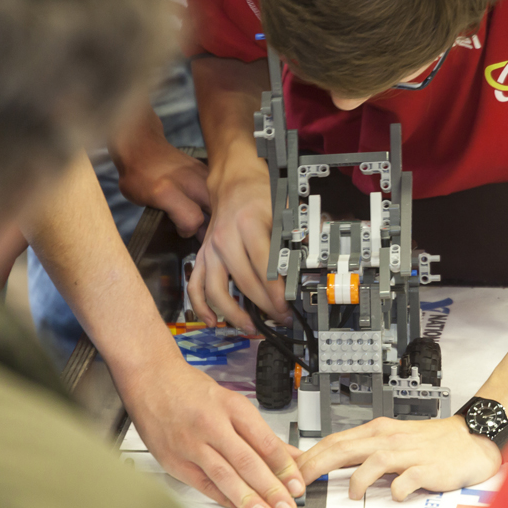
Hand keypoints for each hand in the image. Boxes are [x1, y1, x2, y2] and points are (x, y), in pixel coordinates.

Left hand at [112, 108, 210, 236]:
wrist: (142, 146)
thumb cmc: (137, 176)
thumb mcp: (141, 201)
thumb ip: (165, 217)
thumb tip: (187, 231)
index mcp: (166, 191)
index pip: (192, 221)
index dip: (188, 231)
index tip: (181, 230)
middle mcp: (187, 181)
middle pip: (213, 212)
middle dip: (209, 225)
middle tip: (201, 231)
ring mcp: (200, 173)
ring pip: (220, 200)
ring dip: (214, 212)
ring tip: (205, 218)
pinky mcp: (206, 169)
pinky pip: (216, 190)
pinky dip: (213, 199)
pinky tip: (205, 203)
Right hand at [120, 357, 304, 507]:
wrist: (152, 381)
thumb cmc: (193, 390)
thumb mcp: (232, 402)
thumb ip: (260, 432)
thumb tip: (289, 455)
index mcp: (232, 407)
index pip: (264, 441)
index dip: (284, 466)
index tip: (297, 483)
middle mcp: (212, 425)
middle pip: (246, 461)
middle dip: (270, 487)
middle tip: (286, 506)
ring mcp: (191, 444)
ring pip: (224, 475)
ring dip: (247, 498)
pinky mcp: (175, 460)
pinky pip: (203, 483)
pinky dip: (223, 497)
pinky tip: (238, 507)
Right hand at [190, 157, 288, 332]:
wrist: (233, 179)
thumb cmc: (260, 191)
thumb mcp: (283, 206)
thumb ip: (295, 232)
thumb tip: (311, 256)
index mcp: (248, 225)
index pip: (264, 268)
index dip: (277, 292)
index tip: (287, 307)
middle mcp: (226, 239)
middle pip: (245, 283)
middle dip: (265, 307)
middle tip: (281, 318)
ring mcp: (211, 249)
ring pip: (216, 291)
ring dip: (233, 314)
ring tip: (250, 327)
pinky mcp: (203, 255)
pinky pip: (196, 285)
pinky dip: (201, 306)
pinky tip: (211, 321)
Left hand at [295, 415, 501, 501]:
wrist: (471, 438)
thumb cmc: (432, 442)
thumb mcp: (393, 440)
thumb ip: (365, 450)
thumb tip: (333, 463)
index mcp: (378, 431)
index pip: (335, 440)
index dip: (311, 456)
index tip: (292, 472)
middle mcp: (389, 438)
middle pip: (344, 447)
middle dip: (317, 465)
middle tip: (301, 485)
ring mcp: (408, 452)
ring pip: (373, 460)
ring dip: (357, 479)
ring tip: (352, 495)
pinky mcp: (426, 468)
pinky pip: (406, 479)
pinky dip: (396, 489)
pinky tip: (392, 496)